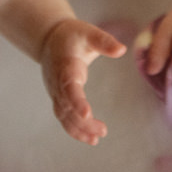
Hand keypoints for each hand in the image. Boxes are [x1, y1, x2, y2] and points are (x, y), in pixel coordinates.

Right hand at [38, 19, 125, 144]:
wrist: (49, 39)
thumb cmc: (72, 35)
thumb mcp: (89, 32)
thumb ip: (104, 41)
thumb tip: (122, 50)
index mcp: (66, 66)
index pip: (69, 86)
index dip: (76, 101)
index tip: (87, 113)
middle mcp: (57, 82)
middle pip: (67, 107)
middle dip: (83, 121)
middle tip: (102, 131)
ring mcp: (56, 92)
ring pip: (64, 116)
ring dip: (79, 129)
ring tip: (97, 139)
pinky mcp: (58, 98)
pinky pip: (64, 117)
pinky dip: (75, 129)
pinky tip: (90, 138)